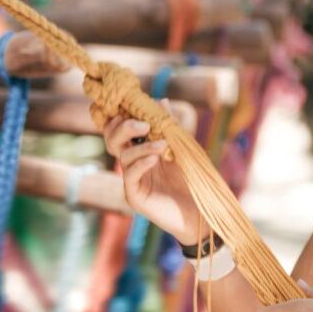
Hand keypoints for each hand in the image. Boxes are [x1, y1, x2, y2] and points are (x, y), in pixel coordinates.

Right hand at [101, 99, 207, 244]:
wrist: (200, 211)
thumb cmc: (192, 179)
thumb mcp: (181, 147)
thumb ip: (170, 126)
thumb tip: (162, 100)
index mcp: (139, 150)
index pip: (120, 129)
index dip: (122, 116)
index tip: (136, 107)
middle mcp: (131, 164)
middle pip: (112, 140)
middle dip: (124, 127)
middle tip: (144, 124)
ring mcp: (131, 181)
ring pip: (123, 156)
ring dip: (142, 146)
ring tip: (162, 145)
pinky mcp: (134, 197)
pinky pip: (130, 176)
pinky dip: (142, 163)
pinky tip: (156, 159)